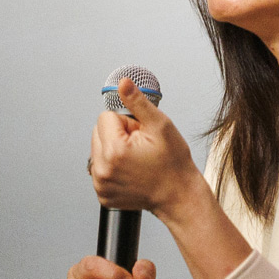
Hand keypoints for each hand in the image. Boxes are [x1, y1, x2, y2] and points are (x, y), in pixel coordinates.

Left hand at [88, 77, 202, 217]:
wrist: (179, 196)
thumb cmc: (174, 164)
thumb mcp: (160, 125)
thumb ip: (137, 102)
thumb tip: (122, 82)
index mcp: (114, 150)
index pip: (105, 117)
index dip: (126, 123)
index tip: (141, 136)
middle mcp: (102, 169)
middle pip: (98, 132)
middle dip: (117, 135)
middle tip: (140, 148)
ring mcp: (101, 184)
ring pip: (98, 150)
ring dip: (113, 151)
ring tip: (136, 160)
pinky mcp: (102, 194)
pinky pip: (100, 169)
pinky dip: (113, 168)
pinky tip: (131, 173)